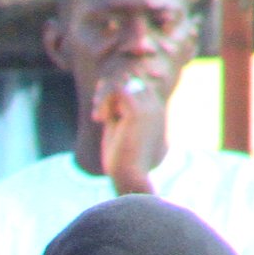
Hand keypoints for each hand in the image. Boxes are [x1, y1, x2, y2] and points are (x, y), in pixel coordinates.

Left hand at [91, 74, 168, 194]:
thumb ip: (115, 114)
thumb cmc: (123, 160)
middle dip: (112, 86)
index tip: (101, 94)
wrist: (130, 176)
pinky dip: (104, 99)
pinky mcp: (137, 112)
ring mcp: (149, 107)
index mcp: (154, 112)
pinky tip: (99, 119)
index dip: (119, 85)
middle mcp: (155, 106)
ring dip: (107, 94)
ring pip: (126, 81)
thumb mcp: (118, 131)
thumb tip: (104, 103)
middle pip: (133, 78)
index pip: (140, 85)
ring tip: (99, 117)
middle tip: (98, 105)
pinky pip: (119, 88)